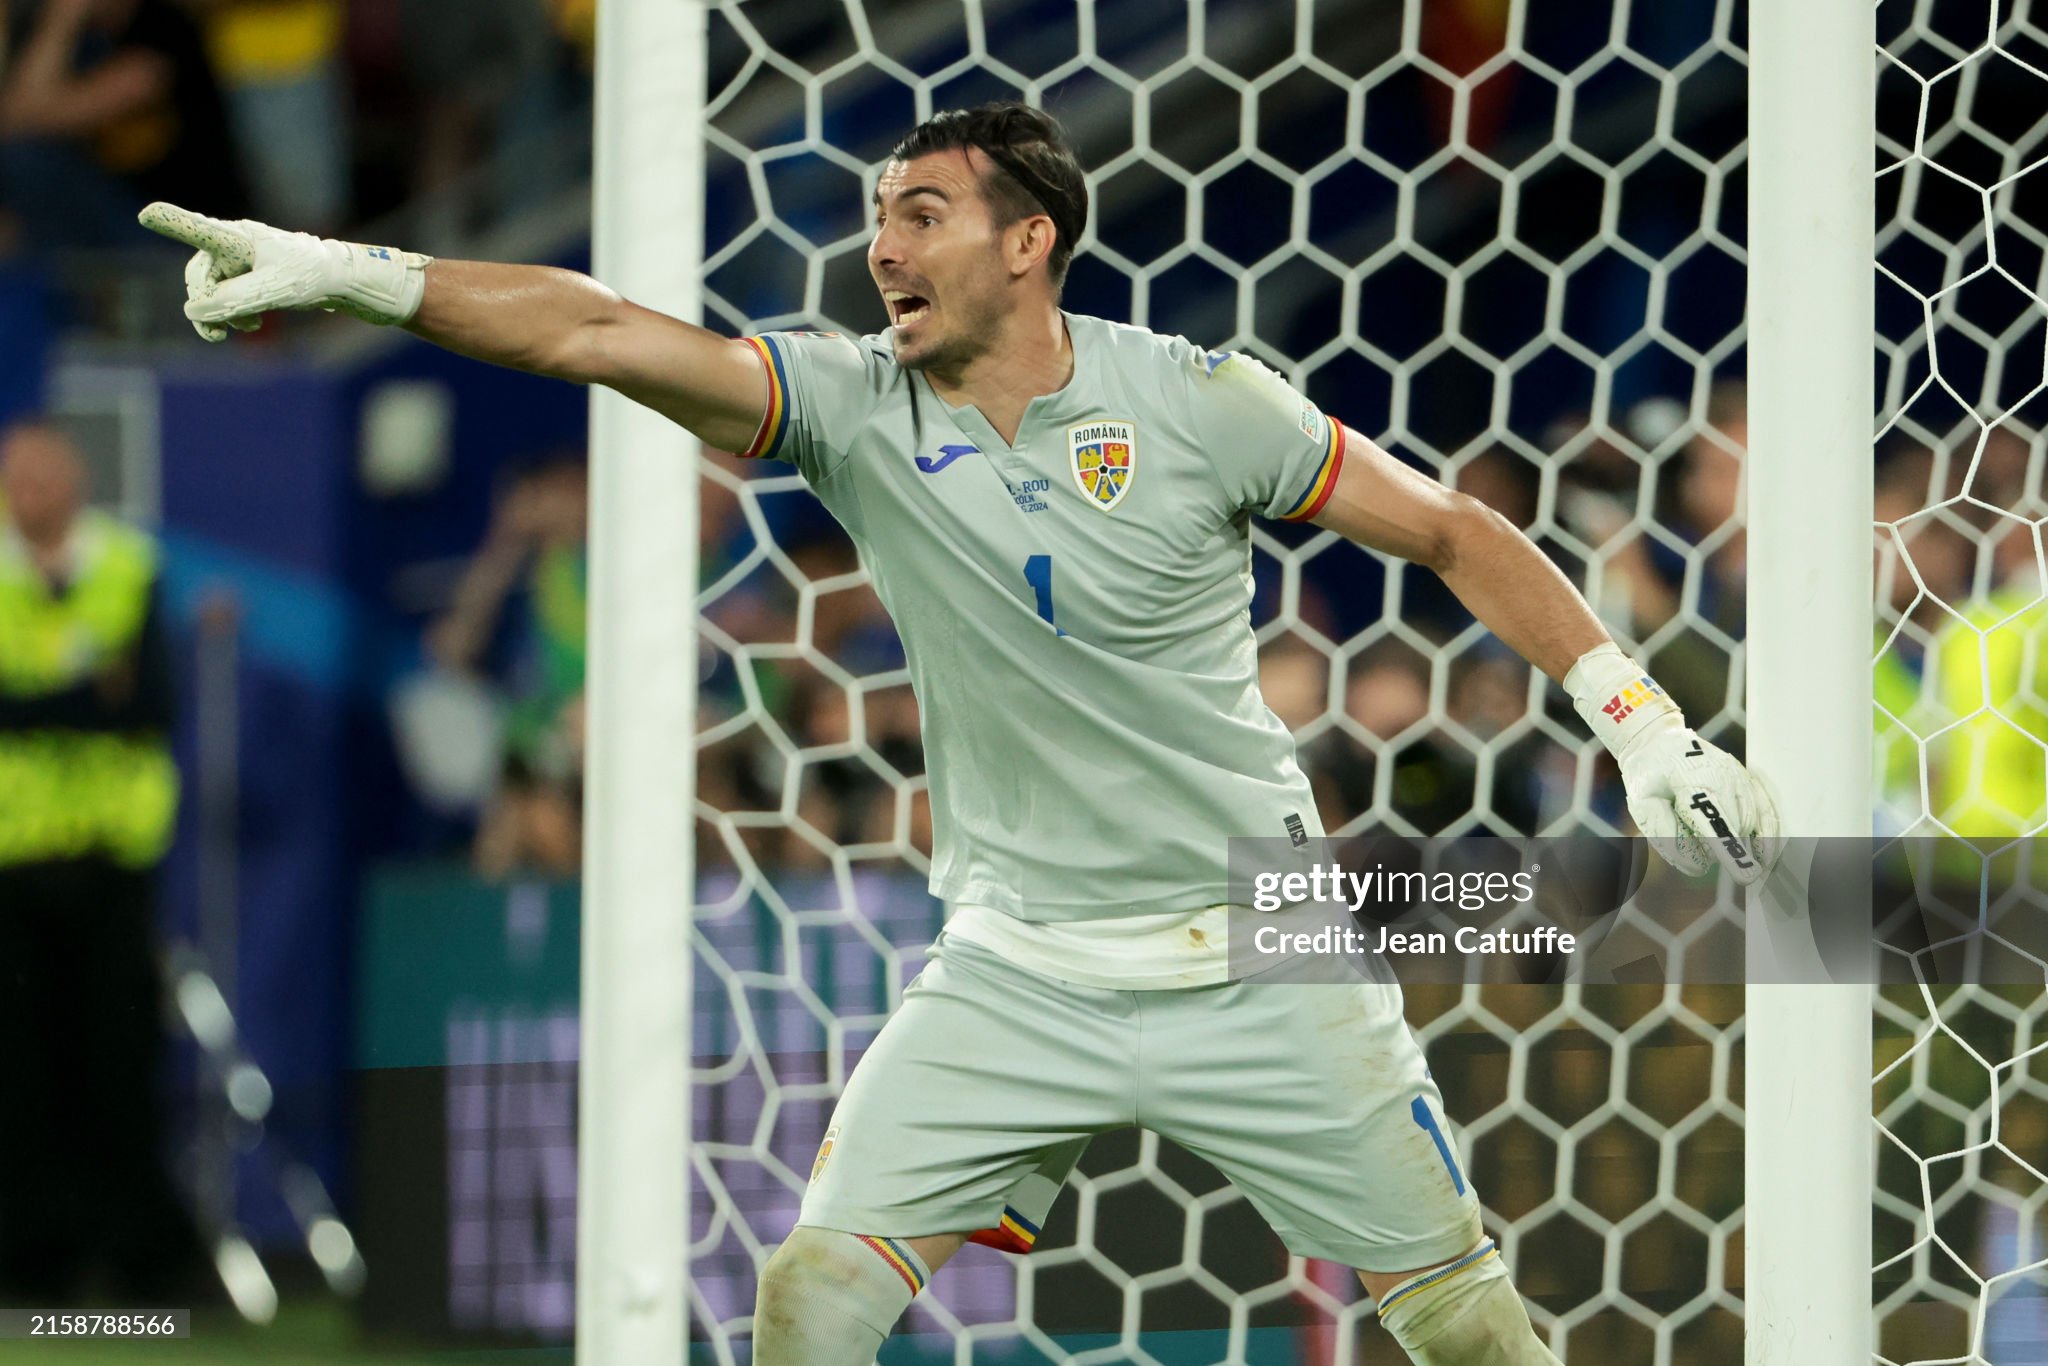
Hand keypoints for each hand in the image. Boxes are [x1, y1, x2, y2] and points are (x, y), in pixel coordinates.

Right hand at [138, 202, 431, 341]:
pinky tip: (252, 324)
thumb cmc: (312, 277)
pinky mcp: (249, 276)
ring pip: (212, 292)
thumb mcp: (272, 292)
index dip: (173, 224)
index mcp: (238, 239)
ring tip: (246, 328)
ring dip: (222, 314)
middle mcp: (233, 245)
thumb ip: (230, 301)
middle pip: (198, 277)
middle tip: (219, 333)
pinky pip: (227, 297)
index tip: (148, 213)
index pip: (199, 230)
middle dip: (206, 306)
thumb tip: (193, 311)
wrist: (344, 281)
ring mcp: (239, 261)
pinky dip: (234, 314)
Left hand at [1567, 643, 1779, 883]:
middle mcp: (1723, 777)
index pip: (1715, 821)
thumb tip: (1698, 867)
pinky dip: (1770, 832)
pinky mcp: (1748, 779)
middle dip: (1730, 849)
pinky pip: (1767, 809)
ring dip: (1747, 843)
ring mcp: (1739, 776)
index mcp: (1692, 780)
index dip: (1731, 849)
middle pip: (1736, 826)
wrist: (1659, 740)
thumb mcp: (1642, 802)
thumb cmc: (1649, 774)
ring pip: (1752, 821)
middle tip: (1719, 854)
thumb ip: (1664, 834)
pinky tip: (1769, 854)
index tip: (1746, 874)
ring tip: (1734, 849)